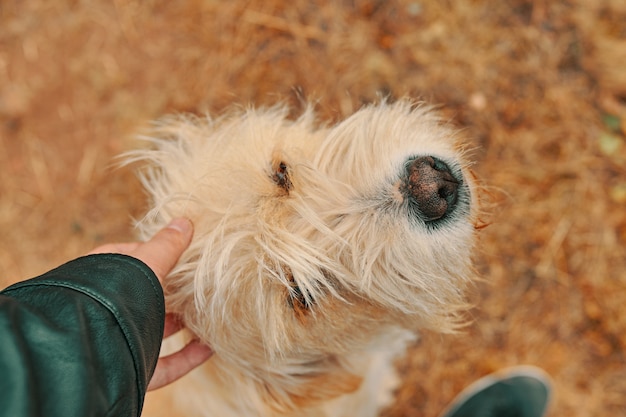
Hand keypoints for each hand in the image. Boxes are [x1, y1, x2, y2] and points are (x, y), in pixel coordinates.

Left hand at [89, 218, 212, 389]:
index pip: (127, 259)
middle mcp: (109, 311)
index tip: (180, 250)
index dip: (153, 252)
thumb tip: (185, 222)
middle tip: (201, 282)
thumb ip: (166, 246)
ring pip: (156, 331)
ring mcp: (122, 343)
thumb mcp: (145, 264)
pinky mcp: (135, 370)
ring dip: (183, 323)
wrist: (91, 353)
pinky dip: (189, 355)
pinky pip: (167, 364)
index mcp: (102, 280)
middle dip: (173, 291)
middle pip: (145, 297)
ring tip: (210, 313)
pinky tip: (210, 346)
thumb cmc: (112, 298)